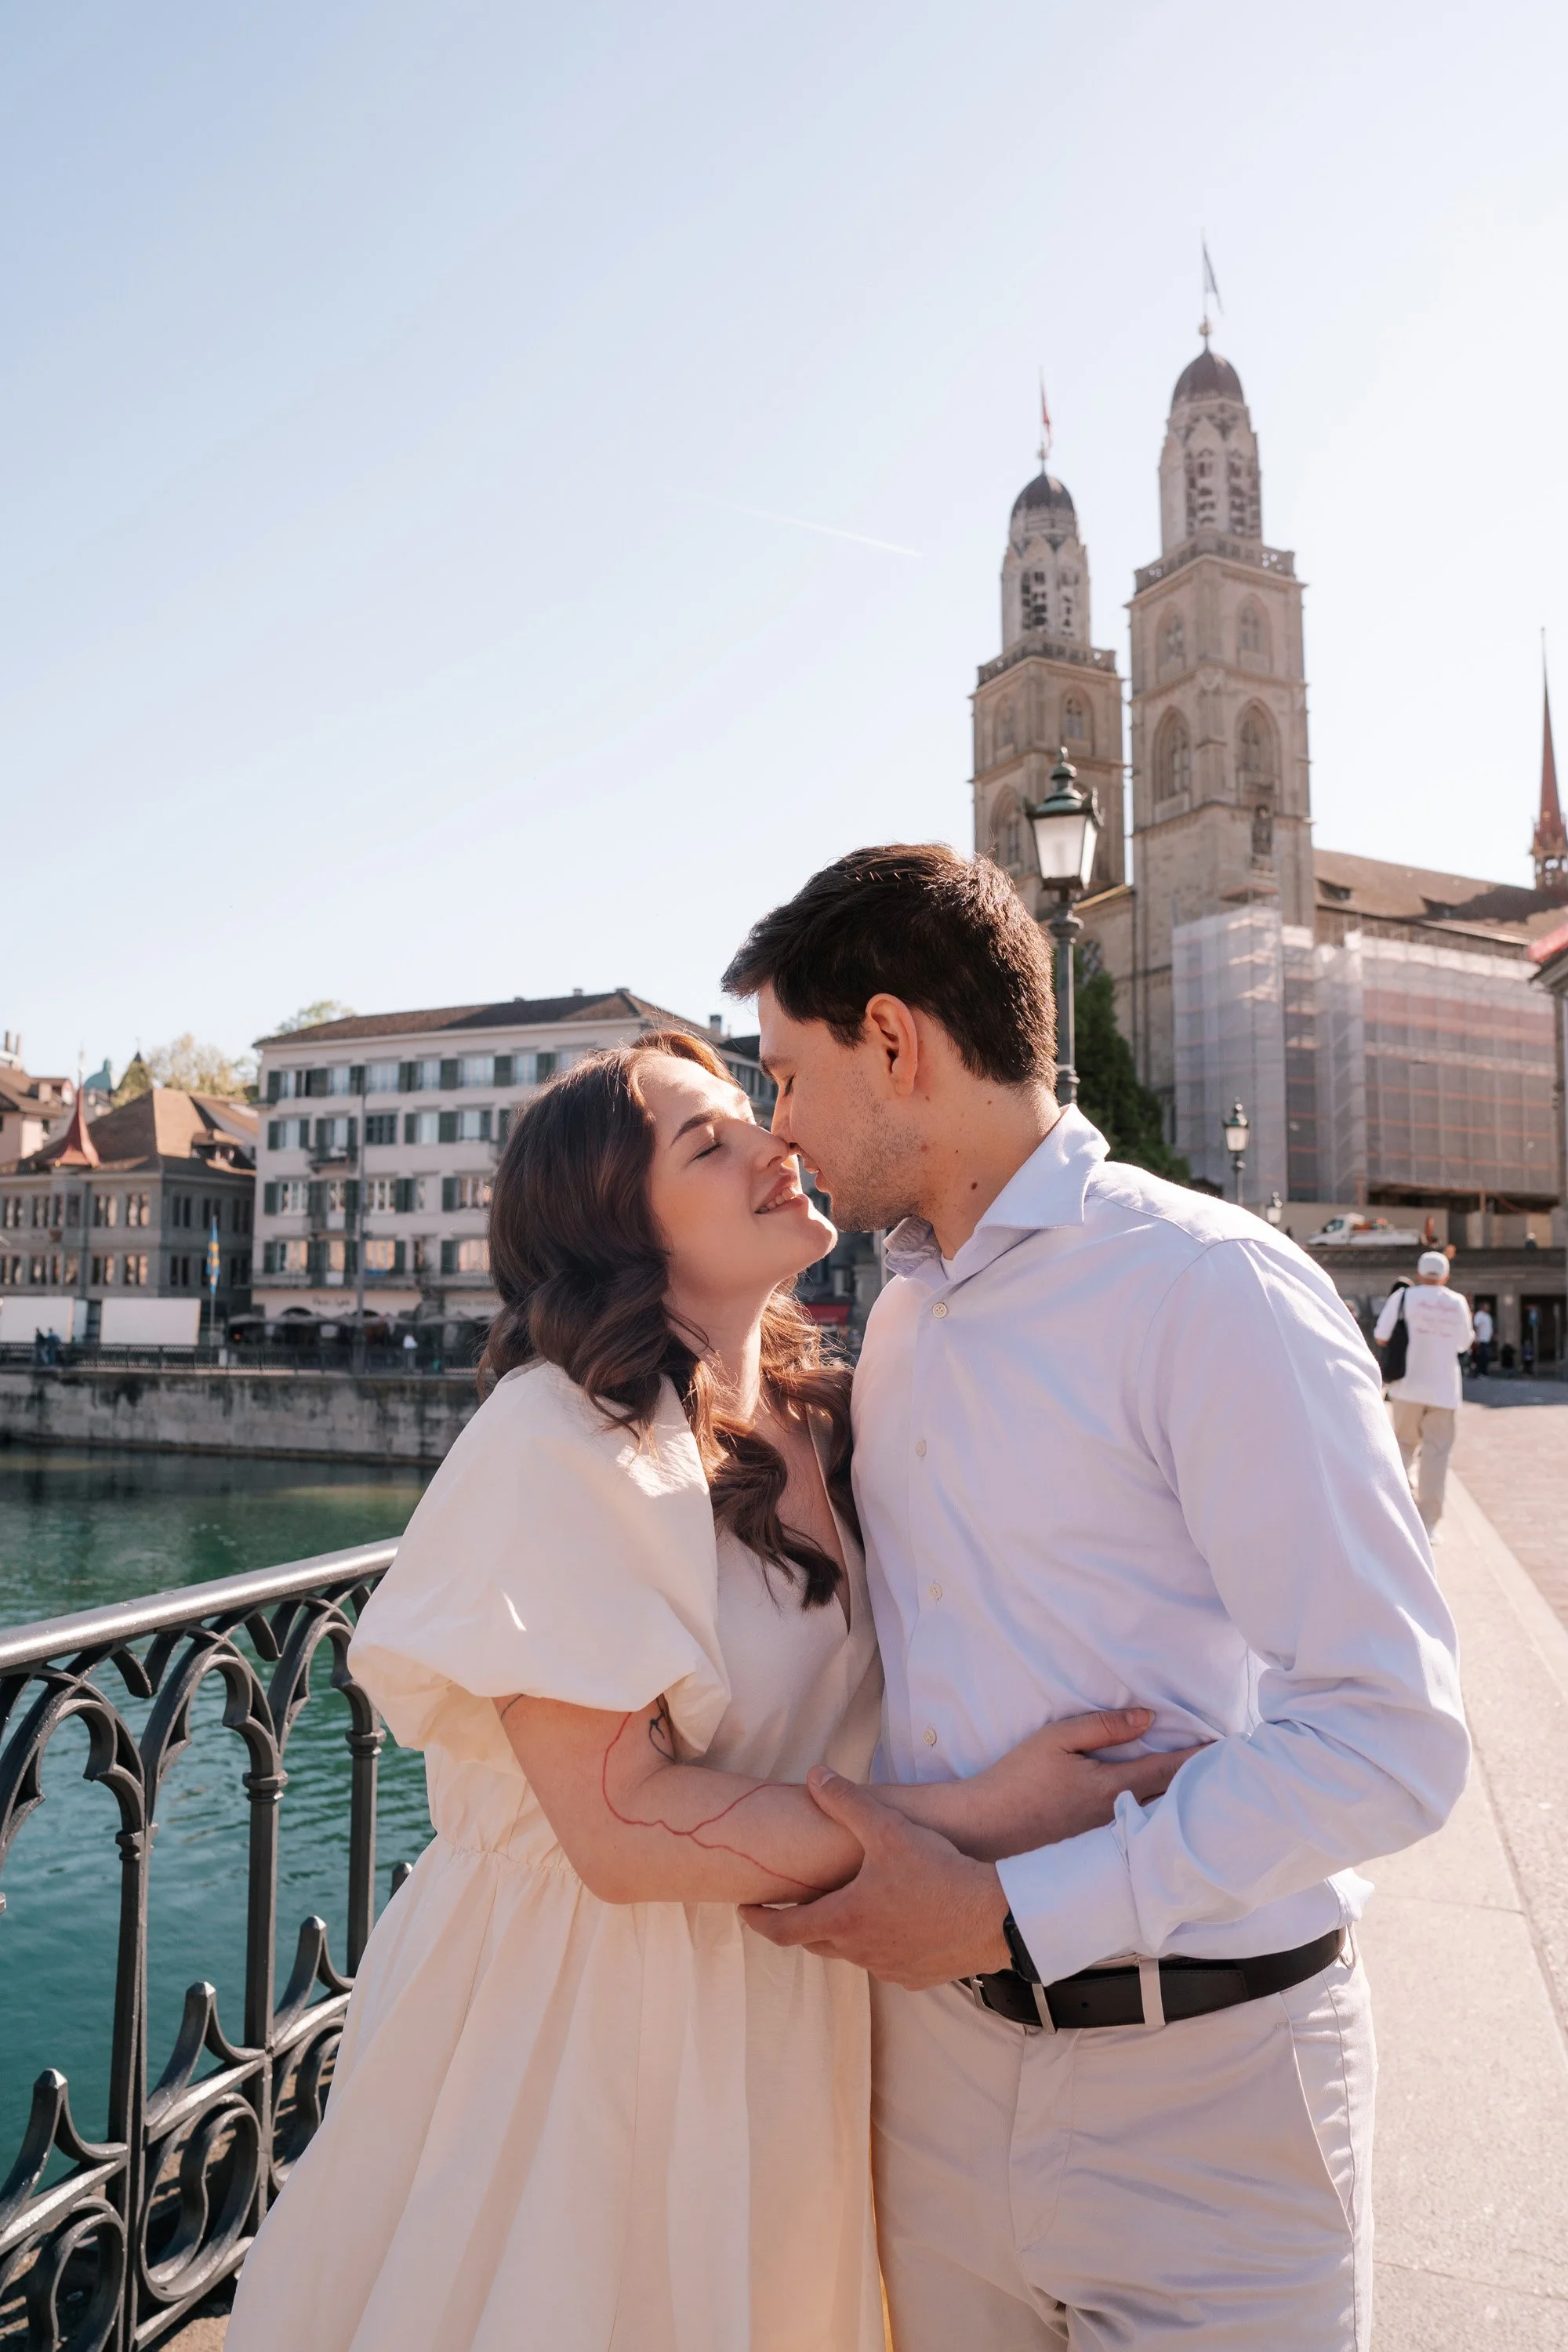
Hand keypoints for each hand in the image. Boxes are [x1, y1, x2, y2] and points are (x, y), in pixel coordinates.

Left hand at [739, 1770, 1010, 1988]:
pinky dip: (879, 1946)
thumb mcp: (887, 1829)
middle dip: (798, 1925)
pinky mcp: (916, 1978)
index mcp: (843, 1919)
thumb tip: (814, 1776)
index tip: (746, 1910)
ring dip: (840, 1934)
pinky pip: (886, 1963)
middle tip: (791, 1906)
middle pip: (814, 1943)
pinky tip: (893, 1925)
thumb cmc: (937, 1872)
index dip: (759, 1920)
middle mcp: (860, 1952)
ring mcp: (888, 1969)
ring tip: (845, 1909)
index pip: (783, 1930)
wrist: (993, 1918)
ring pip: (851, 1954)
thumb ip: (846, 1801)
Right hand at [959, 1707, 1206, 1860]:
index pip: (1168, 1769)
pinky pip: (1141, 1837)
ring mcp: (1110, 1841)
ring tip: (1211, 1795)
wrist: (987, 1827)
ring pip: (1159, 1822)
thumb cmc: (1018, 1779)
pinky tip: (1171, 1821)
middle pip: (1173, 1802)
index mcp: (1111, 1786)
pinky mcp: (1099, 1853)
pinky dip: (1162, 1826)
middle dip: (1201, 1788)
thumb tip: (1148, 1718)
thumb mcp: (1056, 1739)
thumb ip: (1103, 1726)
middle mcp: (1119, 1818)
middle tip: (1232, 1774)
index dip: (1200, 1758)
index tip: (1228, 1749)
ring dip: (1185, 1808)